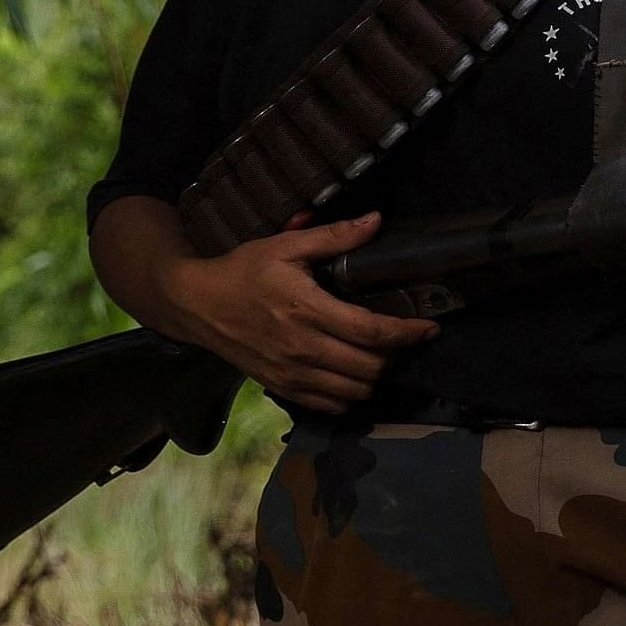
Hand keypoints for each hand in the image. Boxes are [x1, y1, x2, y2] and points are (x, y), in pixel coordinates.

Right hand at [159, 212, 437, 412]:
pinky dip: (351, 395)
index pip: (371, 331)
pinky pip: (331, 405)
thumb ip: (333, 236)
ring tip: (382, 356)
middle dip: (396, 355)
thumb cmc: (242, 271)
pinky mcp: (282, 388)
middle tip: (404, 339)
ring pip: (354, 392)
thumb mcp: (285, 245)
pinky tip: (355, 375)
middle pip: (369, 368)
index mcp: (306, 309)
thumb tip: (376, 220)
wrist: (196, 304)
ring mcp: (291, 373)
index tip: (429, 327)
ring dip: (376, 377)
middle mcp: (302, 347)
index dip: (407, 333)